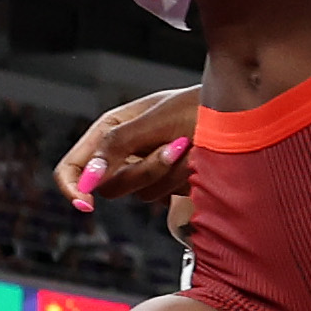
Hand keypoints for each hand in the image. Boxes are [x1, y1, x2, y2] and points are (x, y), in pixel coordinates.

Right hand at [59, 89, 199, 218]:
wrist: (238, 116)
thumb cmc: (197, 106)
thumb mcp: (155, 120)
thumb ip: (119, 144)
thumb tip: (90, 176)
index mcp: (110, 129)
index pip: (73, 166)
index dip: (73, 187)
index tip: (86, 203)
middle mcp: (124, 152)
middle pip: (110, 186)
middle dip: (144, 172)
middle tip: (176, 147)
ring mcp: (146, 171)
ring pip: (143, 194)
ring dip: (171, 174)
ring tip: (193, 146)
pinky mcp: (168, 186)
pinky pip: (166, 198)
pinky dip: (183, 182)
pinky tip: (198, 161)